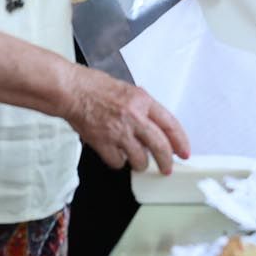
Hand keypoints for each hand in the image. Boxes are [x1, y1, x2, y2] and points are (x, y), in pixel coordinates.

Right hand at [62, 67, 189, 171]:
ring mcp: (118, 131)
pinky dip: (118, 161)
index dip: (180, 141)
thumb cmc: (95, 87)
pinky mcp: (103, 143)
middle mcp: (134, 116)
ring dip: (140, 163)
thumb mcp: (128, 90)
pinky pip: (118, 162)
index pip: (170, 124)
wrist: (72, 91)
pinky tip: (115, 153)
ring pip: (140, 159)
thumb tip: (156, 128)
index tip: (183, 152)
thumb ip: (143, 109)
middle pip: (159, 146)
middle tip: (166, 168)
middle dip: (166, 162)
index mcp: (143, 101)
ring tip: (136, 160)